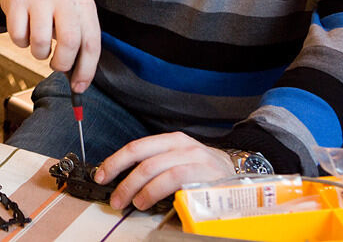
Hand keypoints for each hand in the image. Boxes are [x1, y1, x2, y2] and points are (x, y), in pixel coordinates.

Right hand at [0, 0, 99, 91]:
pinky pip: (18, 36)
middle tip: (56, 66)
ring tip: (39, 45)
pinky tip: (25, 31)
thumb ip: (80, 43)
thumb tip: (78, 82)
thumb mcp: (75, 15)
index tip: (78, 87)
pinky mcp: (17, 0)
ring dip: (39, 54)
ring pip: (40, 42)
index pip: (91, 43)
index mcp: (85, 5)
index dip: (86, 70)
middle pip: (69, 42)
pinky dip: (20, 42)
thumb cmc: (56, 4)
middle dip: (62, 64)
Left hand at [94, 132, 233, 209]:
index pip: (136, 147)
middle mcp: (183, 146)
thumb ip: (156, 166)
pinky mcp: (205, 175)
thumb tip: (124, 179)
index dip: (115, 161)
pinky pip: (174, 181)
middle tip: (114, 197)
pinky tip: (148, 201)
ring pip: (156, 169)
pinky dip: (156, 192)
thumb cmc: (206, 172)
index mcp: (173, 140)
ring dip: (137, 188)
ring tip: (130, 203)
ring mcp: (195, 159)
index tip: (101, 175)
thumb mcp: (179, 162)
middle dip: (122, 179)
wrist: (241, 175)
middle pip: (142, 158)